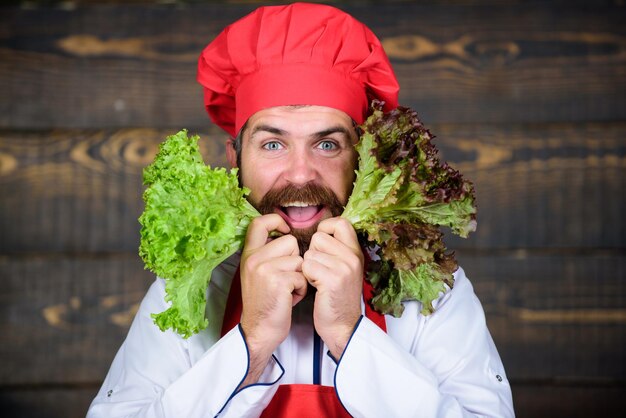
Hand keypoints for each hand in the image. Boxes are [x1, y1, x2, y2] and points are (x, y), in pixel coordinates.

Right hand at [239, 214, 306, 383]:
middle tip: (285, 279)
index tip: (286, 229)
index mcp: (249, 254)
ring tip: (288, 290)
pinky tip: (290, 299)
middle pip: (290, 241)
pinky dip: (301, 289)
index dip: (276, 220)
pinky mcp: (277, 281)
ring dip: (300, 276)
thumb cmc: (266, 302)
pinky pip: (302, 275)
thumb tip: (286, 234)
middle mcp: (254, 259)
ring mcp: (264, 269)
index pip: (259, 222)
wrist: (259, 331)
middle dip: (296, 259)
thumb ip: (267, 253)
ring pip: (299, 259)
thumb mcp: (257, 273)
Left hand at [302, 217, 362, 358]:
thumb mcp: (345, 269)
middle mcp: (353, 257)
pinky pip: (307, 266)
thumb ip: (337, 250)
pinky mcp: (333, 280)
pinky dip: (306, 277)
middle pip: (319, 237)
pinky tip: (315, 287)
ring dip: (308, 266)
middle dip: (313, 252)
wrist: (343, 326)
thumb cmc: (337, 297)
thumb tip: (320, 231)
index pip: (340, 222)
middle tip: (320, 270)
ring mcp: (344, 268)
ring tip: (318, 280)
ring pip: (310, 253)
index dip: (325, 228)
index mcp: (356, 252)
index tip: (320, 245)